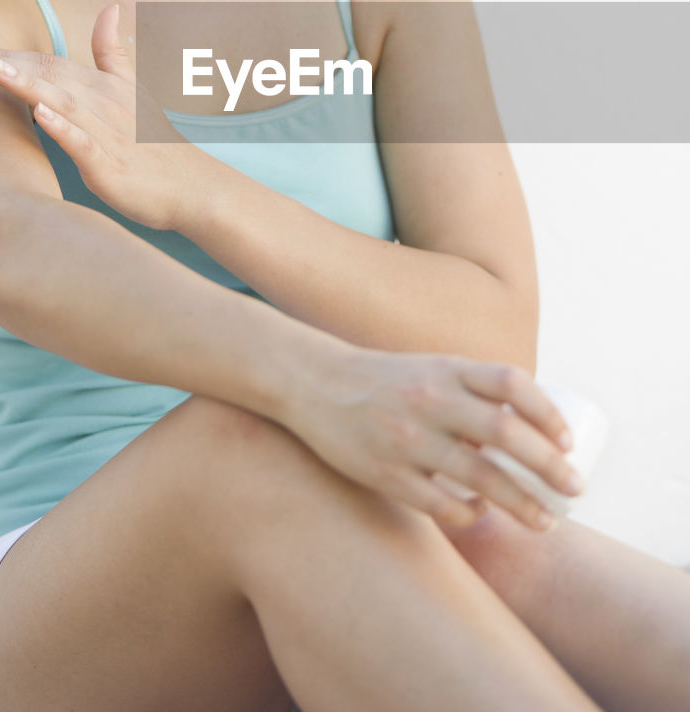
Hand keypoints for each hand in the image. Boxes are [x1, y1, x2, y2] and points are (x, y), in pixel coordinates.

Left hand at [0, 3, 205, 230]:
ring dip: (28, 85)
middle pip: (49, 76)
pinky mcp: (113, 166)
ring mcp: (109, 134)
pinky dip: (64, 127)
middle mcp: (103, 104)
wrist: (195, 187)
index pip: (49, 63)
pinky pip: (86, 143)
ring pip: (63, 103)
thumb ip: (114, 52)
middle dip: (5, 66)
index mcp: (102, 87)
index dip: (9, 55)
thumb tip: (109, 9)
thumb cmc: (157, 144)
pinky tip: (41, 114)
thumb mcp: (135, 90)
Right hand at [285, 349, 579, 532]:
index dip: (548, 413)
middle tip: (574, 490)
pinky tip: (481, 514)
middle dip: (549, 467)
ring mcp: (407, 438)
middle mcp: (430, 399)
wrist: (313, 382)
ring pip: (481, 478)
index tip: (568, 442)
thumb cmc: (385, 380)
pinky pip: (442, 504)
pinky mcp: (385, 473)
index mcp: (446, 368)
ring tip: (545, 521)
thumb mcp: (430, 368)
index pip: (512, 384)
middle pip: (506, 434)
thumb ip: (473, 390)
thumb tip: (531, 428)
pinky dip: (471, 514)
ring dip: (522, 504)